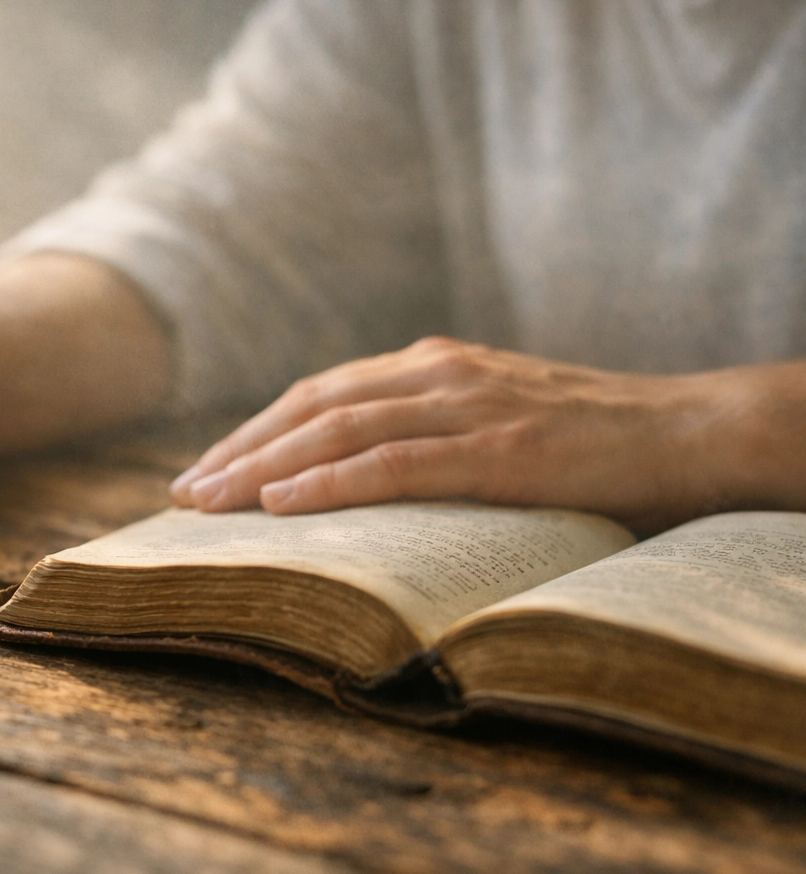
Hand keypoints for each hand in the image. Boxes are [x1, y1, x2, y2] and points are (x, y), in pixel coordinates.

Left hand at [169, 337, 733, 532]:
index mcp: (432, 367)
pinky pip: (396, 465)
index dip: (254, 431)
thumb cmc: (591, 440)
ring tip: (208, 503)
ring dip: (263, 467)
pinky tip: (281, 506)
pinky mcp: (500, 450)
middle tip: (182, 493)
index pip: (319, 395)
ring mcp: (468, 407)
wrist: (690, 433)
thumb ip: (432, 434)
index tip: (205, 470)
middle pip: (310, 406)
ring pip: (338, 429)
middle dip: (238, 449)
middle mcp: (437, 374)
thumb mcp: (495, 421)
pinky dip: (331, 482)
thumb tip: (363, 476)